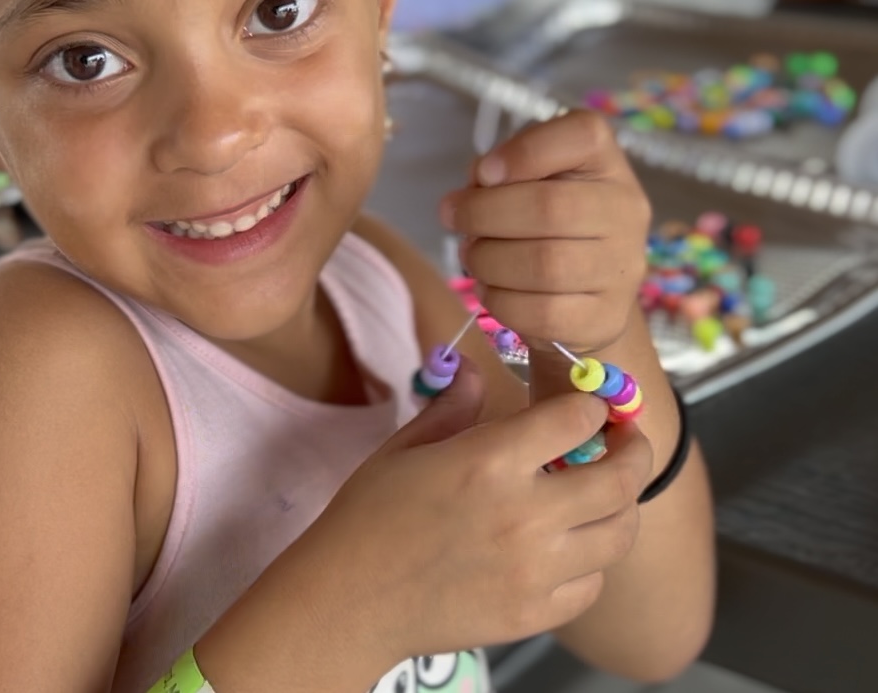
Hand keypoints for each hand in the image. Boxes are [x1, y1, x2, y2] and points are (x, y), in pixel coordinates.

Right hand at [302, 360, 652, 667]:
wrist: (349, 599)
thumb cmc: (369, 515)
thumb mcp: (407, 446)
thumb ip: (454, 406)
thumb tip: (476, 370)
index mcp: (491, 461)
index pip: (577, 419)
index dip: (592, 406)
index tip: (592, 406)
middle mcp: (525, 514)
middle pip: (619, 478)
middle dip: (635, 450)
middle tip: (629, 442)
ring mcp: (535, 570)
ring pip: (619, 533)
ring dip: (622, 506)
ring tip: (607, 494)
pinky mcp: (534, 614)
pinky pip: (593, 583)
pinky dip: (593, 560)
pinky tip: (571, 546)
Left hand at [441, 110, 650, 352]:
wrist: (585, 294)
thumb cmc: (544, 222)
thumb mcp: (525, 180)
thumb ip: (499, 172)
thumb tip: (477, 186)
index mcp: (605, 161)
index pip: (582, 136)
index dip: (523, 152)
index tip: (483, 173)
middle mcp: (624, 209)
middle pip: (550, 207)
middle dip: (484, 213)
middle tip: (453, 217)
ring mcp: (621, 266)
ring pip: (545, 266)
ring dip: (488, 261)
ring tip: (472, 255)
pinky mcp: (606, 316)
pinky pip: (544, 313)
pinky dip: (501, 301)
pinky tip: (490, 290)